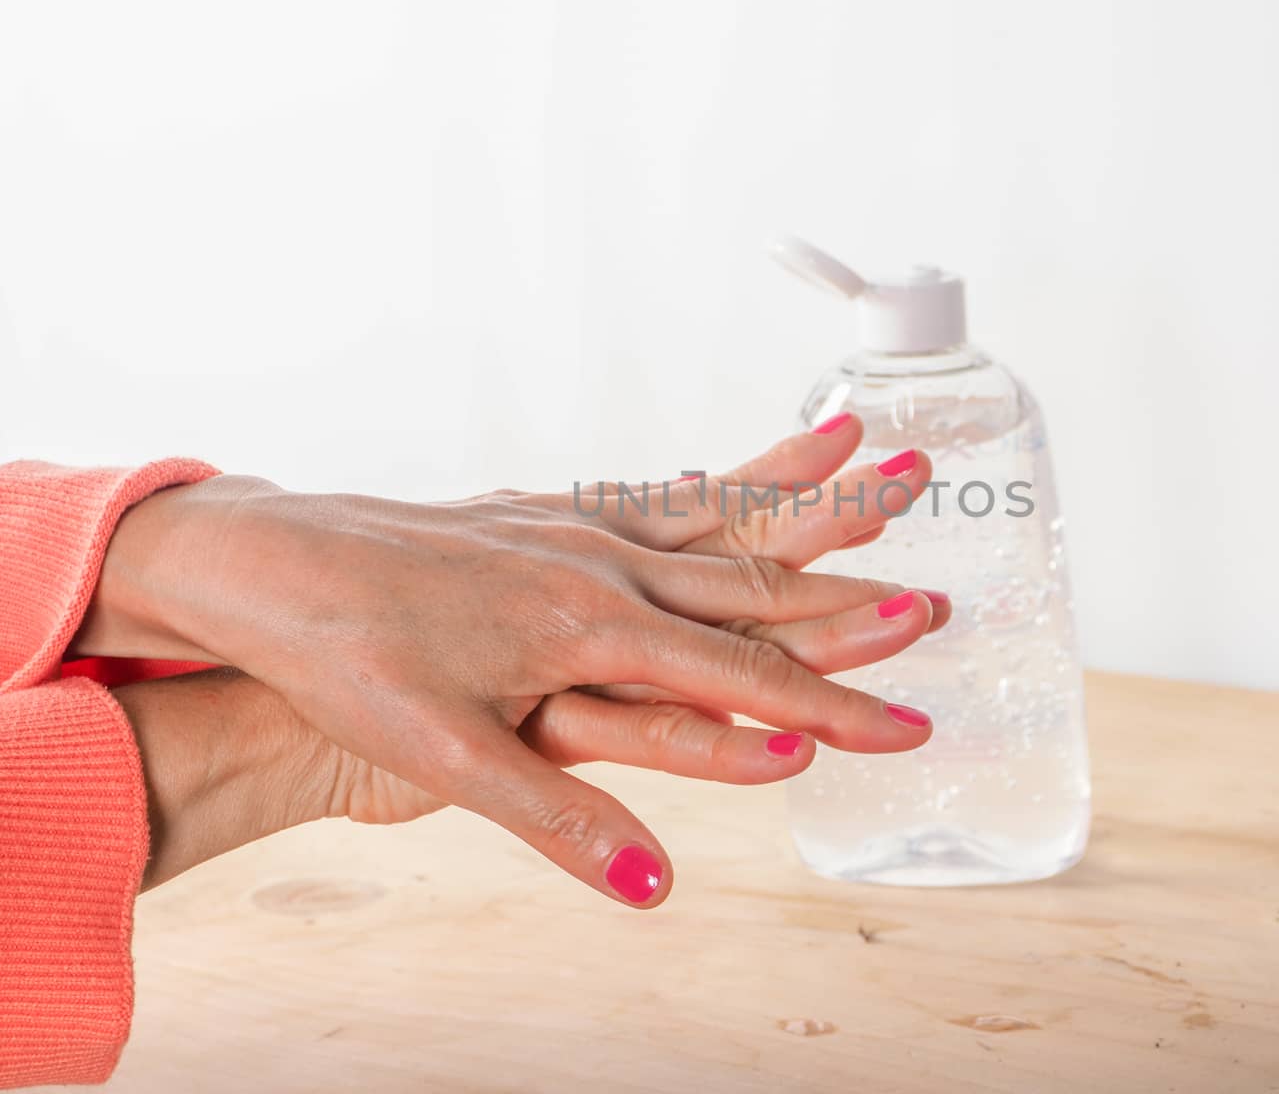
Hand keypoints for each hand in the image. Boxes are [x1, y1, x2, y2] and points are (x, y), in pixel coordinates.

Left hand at [81, 420, 946, 906]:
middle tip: (943, 593)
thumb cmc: (348, 654)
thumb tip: (658, 889)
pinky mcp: (549, 509)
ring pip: (722, 517)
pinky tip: (743, 476)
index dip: (835, 707)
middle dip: (858, 597)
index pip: (743, 677)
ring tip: (880, 453)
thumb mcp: (445, 753)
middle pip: (757, 581)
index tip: (912, 725)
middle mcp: (602, 562)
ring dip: (810, 497)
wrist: (270, 561)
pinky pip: (664, 495)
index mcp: (592, 621)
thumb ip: (562, 818)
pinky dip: (726, 482)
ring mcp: (578, 525)